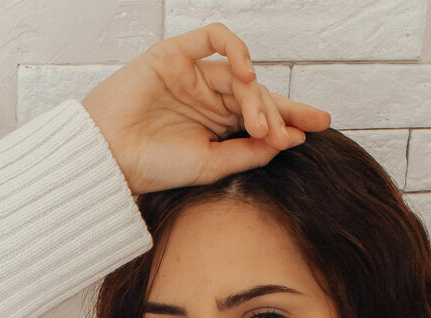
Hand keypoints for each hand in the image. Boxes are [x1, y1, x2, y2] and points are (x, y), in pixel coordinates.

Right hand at [81, 22, 330, 194]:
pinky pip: (215, 38)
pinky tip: (246, 73)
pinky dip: (236, 50)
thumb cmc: (156, 167)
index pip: (263, 115)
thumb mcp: (213, 165)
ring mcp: (193, 75)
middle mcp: (208, 98)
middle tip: (285, 136)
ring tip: (260, 125)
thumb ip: (249, 151)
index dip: (292, 117)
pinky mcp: (176, 55)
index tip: (319, 126)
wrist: (111, 158)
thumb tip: (289, 139)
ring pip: (239, 74)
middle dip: (278, 113)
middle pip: (258, 94)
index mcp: (218, 126)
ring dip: (257, 97)